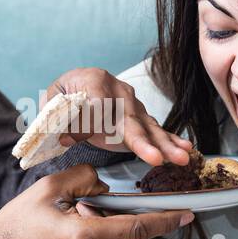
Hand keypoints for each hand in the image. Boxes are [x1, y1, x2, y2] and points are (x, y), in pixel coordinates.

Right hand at [0, 164, 193, 238]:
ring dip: (100, 236)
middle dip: (113, 221)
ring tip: (65, 232)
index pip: (136, 228)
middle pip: (124, 237)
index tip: (186, 214)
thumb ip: (84, 178)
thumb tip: (105, 188)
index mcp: (83, 238)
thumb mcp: (48, 188)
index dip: (164, 220)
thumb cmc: (16, 225)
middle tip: (81, 213)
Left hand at [42, 67, 191, 166]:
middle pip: (131, 118)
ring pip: (148, 126)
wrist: (77, 86)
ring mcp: (131, 103)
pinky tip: (185, 149)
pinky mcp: (139, 117)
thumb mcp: (52, 101)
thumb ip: (57, 117)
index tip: (90, 137)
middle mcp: (118, 90)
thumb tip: (66, 136)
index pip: (98, 104)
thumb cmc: (64, 96)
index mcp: (93, 81)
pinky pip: (154, 130)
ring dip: (165, 144)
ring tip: (181, 157)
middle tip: (156, 158)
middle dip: (144, 141)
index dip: (97, 123)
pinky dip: (170, 140)